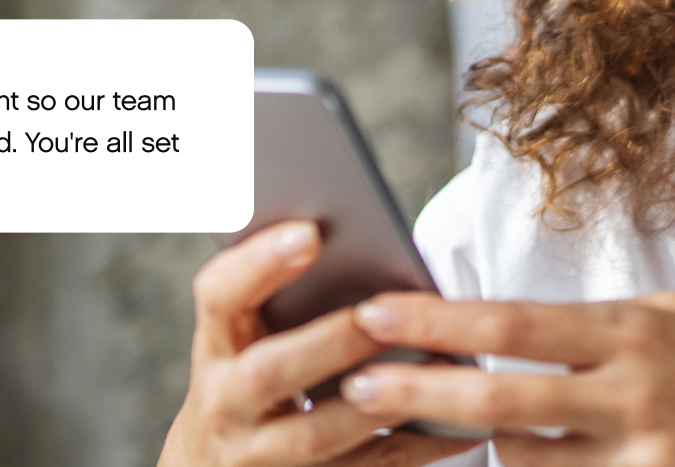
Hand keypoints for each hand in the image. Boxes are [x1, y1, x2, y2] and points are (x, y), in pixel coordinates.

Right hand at [157, 221, 481, 466]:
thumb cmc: (251, 382)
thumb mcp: (248, 340)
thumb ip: (283, 297)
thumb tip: (353, 241)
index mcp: (216, 346)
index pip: (218, 296)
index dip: (259, 263)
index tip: (311, 231)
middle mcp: (224, 403)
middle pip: (268, 372)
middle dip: (331, 340)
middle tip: (381, 313)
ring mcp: (258, 456)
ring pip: (318, 433)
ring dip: (383, 398)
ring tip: (439, 366)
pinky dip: (414, 446)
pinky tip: (457, 425)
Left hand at [342, 292, 674, 466]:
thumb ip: (621, 331)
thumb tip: (536, 332)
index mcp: (645, 330)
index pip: (516, 322)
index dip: (438, 319)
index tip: (376, 312)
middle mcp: (641, 389)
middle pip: (498, 394)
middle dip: (418, 390)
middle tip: (356, 383)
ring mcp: (649, 455)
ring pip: (524, 461)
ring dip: (494, 453)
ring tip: (459, 434)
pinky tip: (542, 466)